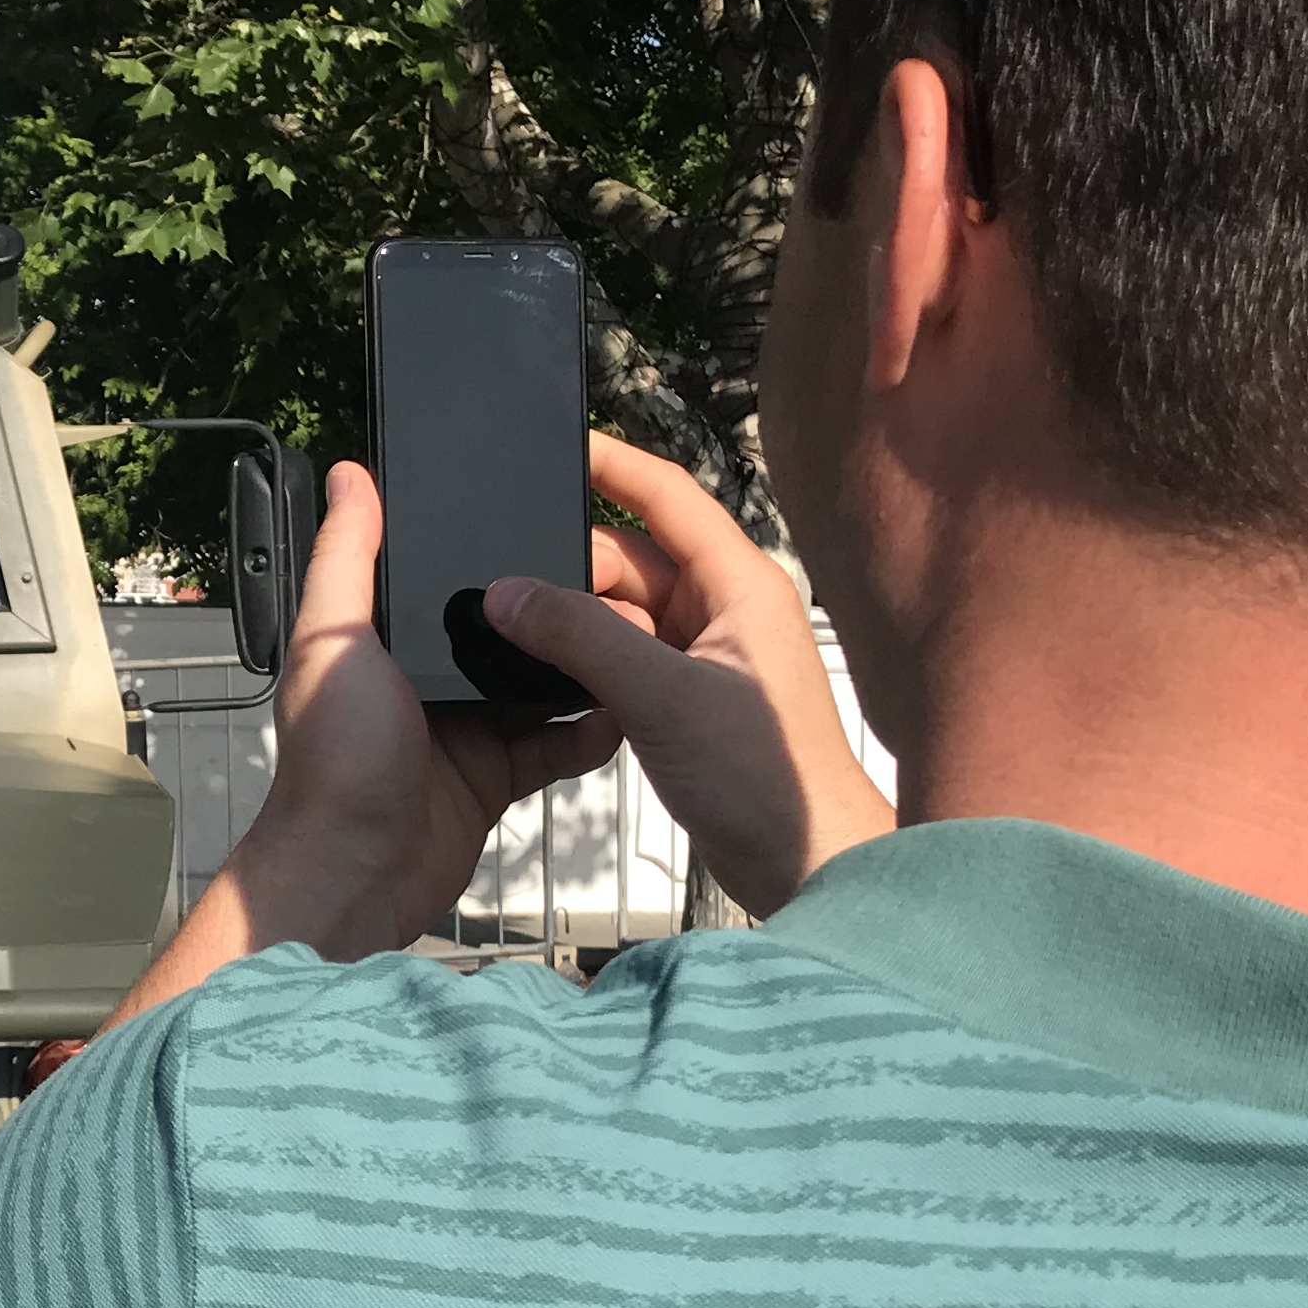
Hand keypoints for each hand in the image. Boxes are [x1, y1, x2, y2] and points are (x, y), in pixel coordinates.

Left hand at [207, 462, 618, 960]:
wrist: (358, 872)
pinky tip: (625, 707)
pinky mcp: (496, 778)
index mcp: (386, 640)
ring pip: (538, 685)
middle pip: (505, 631)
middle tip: (618, 579)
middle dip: (555, 611)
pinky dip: (588, 731)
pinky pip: (554, 746)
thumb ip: (346, 558)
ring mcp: (465, 730)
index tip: (546, 519)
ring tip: (636, 634)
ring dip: (582, 666)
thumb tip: (349, 475)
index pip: (447, 581)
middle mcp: (426, 679)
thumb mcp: (332, 640)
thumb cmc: (334, 759)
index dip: (490, 553)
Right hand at [475, 433, 895, 918]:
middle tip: (501, 584)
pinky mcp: (689, 701)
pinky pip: (625, 660)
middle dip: (569, 568)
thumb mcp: (661, 696)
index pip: (668, 497)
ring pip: (622, 615)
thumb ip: (580, 638)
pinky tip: (545, 680)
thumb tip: (508, 594)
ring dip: (574, 623)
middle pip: (632, 560)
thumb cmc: (765, 778)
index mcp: (739, 584)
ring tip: (511, 634)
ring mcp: (707, 657)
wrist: (806, 863)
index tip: (556, 445)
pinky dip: (587, 664)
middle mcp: (726, 610)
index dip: (612, 466)